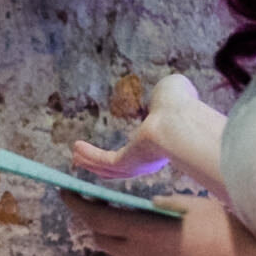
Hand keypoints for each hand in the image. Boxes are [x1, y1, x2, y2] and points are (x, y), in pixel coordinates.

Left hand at [63, 193, 255, 255]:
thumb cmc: (226, 237)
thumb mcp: (195, 206)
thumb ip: (165, 204)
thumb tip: (148, 205)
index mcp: (143, 233)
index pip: (95, 219)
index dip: (77, 205)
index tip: (66, 192)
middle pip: (102, 239)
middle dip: (96, 221)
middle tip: (99, 204)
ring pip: (125, 254)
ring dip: (123, 239)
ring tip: (140, 223)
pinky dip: (144, 253)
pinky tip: (168, 245)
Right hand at [71, 72, 206, 179]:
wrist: (180, 119)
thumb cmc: (180, 104)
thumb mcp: (173, 90)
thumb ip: (168, 92)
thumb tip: (172, 87)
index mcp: (165, 144)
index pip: (143, 152)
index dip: (129, 152)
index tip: (120, 150)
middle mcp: (151, 159)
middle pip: (122, 167)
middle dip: (102, 164)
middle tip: (86, 160)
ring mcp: (139, 164)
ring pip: (110, 168)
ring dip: (91, 161)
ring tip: (75, 156)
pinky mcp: (127, 163)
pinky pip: (104, 161)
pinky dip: (89, 155)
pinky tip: (76, 148)